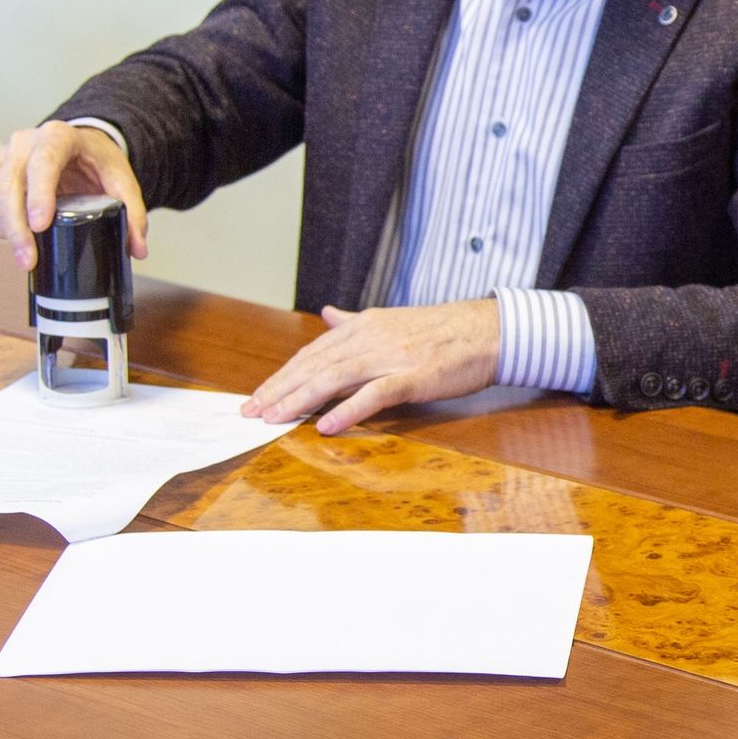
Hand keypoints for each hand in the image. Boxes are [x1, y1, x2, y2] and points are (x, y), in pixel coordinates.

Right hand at [0, 121, 147, 271]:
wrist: (78, 148)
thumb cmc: (96, 163)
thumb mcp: (121, 181)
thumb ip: (133, 213)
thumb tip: (136, 249)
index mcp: (58, 137)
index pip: (43, 162)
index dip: (38, 194)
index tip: (41, 225)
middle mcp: (24, 142)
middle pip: (9, 184)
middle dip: (15, 226)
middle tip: (28, 258)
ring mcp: (2, 156)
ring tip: (21, 253)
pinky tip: (4, 237)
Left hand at [242, 299, 501, 432]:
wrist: (487, 330)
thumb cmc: (443, 331)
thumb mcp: (392, 320)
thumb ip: (356, 322)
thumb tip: (330, 314)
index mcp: (364, 326)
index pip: (312, 353)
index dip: (282, 376)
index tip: (257, 396)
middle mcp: (371, 338)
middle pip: (315, 365)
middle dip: (280, 389)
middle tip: (250, 412)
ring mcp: (391, 356)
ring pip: (335, 378)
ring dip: (301, 399)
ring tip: (275, 418)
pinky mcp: (413, 375)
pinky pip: (374, 394)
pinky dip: (348, 410)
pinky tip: (326, 425)